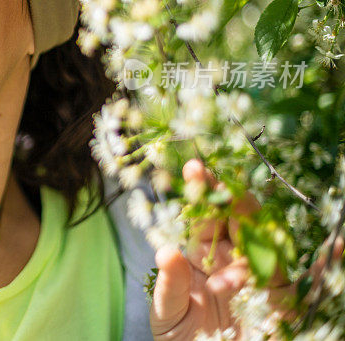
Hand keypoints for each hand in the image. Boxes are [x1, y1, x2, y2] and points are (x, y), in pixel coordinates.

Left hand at [149, 159, 344, 339]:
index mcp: (202, 255)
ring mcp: (259, 279)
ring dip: (260, 225)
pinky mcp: (283, 304)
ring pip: (267, 245)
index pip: (204, 217)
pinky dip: (326, 266)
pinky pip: (306, 284)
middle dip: (231, 197)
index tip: (195, 168)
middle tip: (221, 177)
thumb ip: (171, 285)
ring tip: (248, 203)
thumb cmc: (182, 338)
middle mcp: (233, 260)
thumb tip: (165, 252)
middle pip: (238, 222)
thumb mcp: (168, 313)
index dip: (200, 193)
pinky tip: (338, 247)